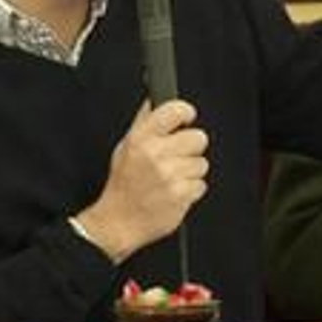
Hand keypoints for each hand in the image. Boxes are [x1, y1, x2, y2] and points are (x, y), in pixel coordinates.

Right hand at [73, 101, 208, 263]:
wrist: (119, 221)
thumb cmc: (122, 185)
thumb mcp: (125, 147)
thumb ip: (143, 122)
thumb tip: (155, 99)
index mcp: (142, 139)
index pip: (175, 110)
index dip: (186, 112)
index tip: (187, 118)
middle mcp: (156, 155)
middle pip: (198, 138)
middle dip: (191, 147)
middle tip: (177, 156)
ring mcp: (170, 175)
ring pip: (202, 163)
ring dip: (191, 171)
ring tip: (172, 178)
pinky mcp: (181, 195)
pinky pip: (201, 185)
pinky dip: (191, 190)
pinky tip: (174, 191)